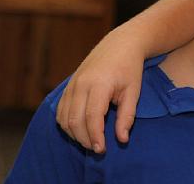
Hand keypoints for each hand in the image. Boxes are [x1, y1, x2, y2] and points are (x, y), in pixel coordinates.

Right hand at [56, 27, 143, 153]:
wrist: (120, 44)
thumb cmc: (130, 68)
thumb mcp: (134, 91)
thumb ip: (127, 116)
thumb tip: (122, 140)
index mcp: (99, 84)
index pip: (92, 117)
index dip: (95, 136)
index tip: (102, 149)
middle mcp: (81, 84)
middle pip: (74, 120)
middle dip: (84, 139)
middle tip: (98, 148)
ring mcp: (72, 84)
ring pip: (64, 118)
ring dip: (74, 134)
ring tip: (91, 140)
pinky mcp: (68, 86)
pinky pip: (60, 110)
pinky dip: (67, 124)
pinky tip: (80, 130)